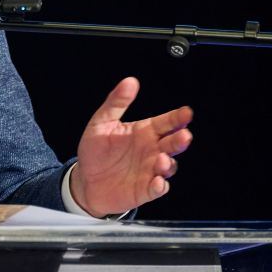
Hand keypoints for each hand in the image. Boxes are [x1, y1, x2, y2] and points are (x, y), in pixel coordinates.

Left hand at [70, 77, 192, 216]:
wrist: (85, 180)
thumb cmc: (95, 151)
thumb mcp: (101, 123)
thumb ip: (116, 103)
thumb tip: (130, 81)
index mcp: (144, 132)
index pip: (167, 122)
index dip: (178, 118)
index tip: (186, 113)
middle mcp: (151, 150)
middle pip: (173, 143)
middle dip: (181, 139)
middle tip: (183, 135)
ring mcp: (150, 170)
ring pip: (169, 166)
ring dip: (168, 163)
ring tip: (161, 159)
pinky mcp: (145, 189)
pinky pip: (158, 188)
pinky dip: (160, 186)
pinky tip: (157, 182)